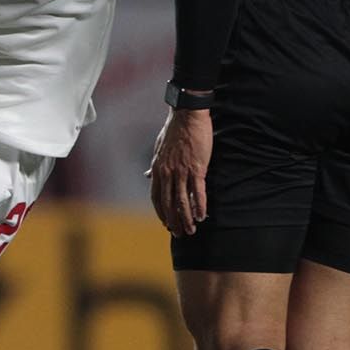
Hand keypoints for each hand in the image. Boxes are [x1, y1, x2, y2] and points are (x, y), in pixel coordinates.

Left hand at [148, 107, 211, 236]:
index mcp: (158, 169)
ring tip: (191, 230)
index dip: (161, 212)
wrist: (187, 116)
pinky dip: (199, 206)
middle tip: (179, 233)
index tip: (166, 223)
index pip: (157, 197)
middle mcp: (167, 173)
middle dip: (174, 221)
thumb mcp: (159, 148)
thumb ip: (155, 165)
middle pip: (169, 204)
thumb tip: (148, 175)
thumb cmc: (174, 130)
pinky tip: (202, 216)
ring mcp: (181, 172)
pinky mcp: (196, 168)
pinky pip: (197, 192)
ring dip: (187, 219)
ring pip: (182, 201)